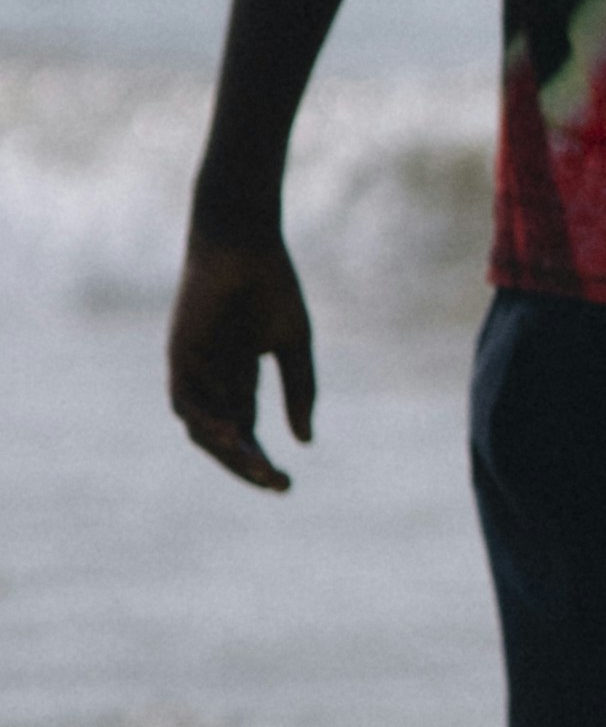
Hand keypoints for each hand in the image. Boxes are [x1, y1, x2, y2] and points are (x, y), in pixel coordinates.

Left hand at [169, 230, 314, 492]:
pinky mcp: (180, 355)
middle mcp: (212, 380)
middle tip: (276, 482)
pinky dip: (207, 419)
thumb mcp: (294, 345)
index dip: (264, 460)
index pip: (247, 433)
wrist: (244, 242)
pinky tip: (231, 432)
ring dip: (226, 450)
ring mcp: (194, 369)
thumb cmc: (271, 285)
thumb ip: (299, 391)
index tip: (287, 484)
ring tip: (255, 463)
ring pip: (201, 427)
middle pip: (225, 439)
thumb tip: (305, 441)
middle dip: (247, 464)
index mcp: (239, 378)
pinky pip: (186, 400)